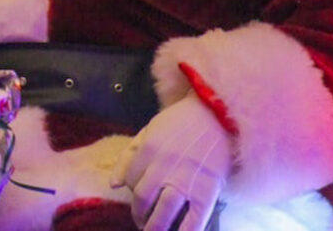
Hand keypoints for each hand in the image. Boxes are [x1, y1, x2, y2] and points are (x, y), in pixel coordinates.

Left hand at [111, 93, 231, 230]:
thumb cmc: (182, 121)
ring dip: (155, 228)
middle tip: (142, 222)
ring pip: (163, 214)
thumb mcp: (150, 129)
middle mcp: (163, 167)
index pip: (130, 181)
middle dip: (139, 216)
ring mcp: (186, 180)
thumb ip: (129, 155)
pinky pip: (193, 220)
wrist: (219, 114)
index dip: (131, 193)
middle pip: (142, 200)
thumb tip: (113, 184)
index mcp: (148, 150)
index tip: (139, 198)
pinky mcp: (207, 191)